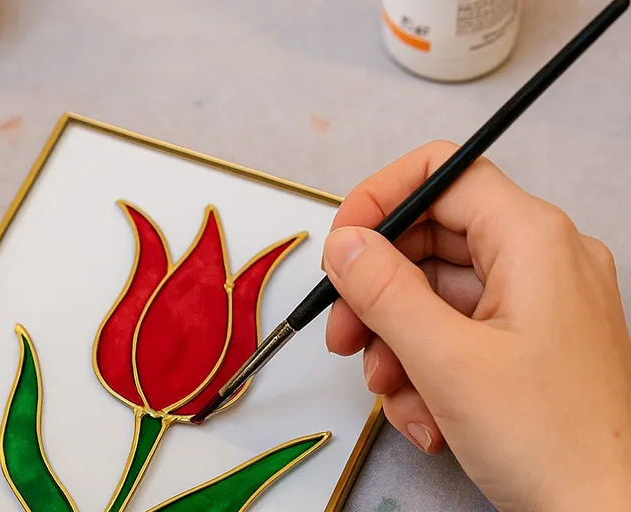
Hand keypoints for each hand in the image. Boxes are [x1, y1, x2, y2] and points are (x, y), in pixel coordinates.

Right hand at [322, 141, 630, 510]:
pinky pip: (456, 331)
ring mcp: (535, 303)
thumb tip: (345, 244)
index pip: (442, 173)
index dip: (380, 200)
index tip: (343, 244)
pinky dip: (425, 367)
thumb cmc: (559, 444)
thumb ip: (384, 291)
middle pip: (430, 240)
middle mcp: (540, 261)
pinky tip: (424, 415)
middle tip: (344, 331)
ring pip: (435, 294)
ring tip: (391, 392)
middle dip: (376, 291)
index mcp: (533, 240)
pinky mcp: (527, 342)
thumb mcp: (447, 361)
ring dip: (396, 342)